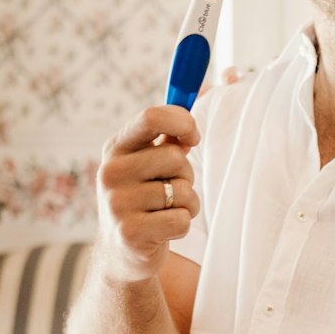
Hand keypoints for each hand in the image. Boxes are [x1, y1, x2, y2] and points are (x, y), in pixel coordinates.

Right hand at [95, 105, 200, 282]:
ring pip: (183, 191)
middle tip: (170, 188)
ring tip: (166, 211)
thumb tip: (223, 80)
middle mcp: (111, 172)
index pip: (152, 117)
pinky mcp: (130, 233)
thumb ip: (173, 129)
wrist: (122, 253)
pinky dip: (182, 225)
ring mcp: (117, 203)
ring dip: (187, 203)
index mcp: (117, 148)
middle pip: (175, 158)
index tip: (192, 138)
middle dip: (186, 175)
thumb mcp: (149, 160)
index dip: (183, 123)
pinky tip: (164, 230)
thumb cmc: (146, 198)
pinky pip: (181, 219)